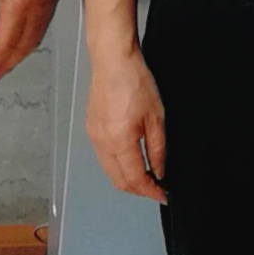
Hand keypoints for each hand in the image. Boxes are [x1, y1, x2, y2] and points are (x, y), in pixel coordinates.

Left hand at [0, 0, 61, 80]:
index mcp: (18, 3)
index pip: (5, 44)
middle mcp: (38, 7)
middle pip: (23, 47)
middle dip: (8, 64)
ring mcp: (49, 2)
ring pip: (35, 39)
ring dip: (21, 54)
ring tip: (7, 62)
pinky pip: (44, 27)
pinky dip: (33, 40)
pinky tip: (25, 41)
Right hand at [85, 37, 165, 197]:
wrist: (113, 59)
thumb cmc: (133, 80)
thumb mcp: (156, 117)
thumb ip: (158, 149)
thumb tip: (159, 170)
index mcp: (120, 141)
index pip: (135, 179)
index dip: (150, 191)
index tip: (162, 194)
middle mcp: (102, 142)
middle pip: (119, 180)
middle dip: (138, 190)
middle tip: (155, 188)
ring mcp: (94, 136)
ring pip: (109, 171)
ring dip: (126, 178)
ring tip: (145, 174)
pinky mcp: (91, 128)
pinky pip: (103, 157)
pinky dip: (117, 165)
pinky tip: (130, 158)